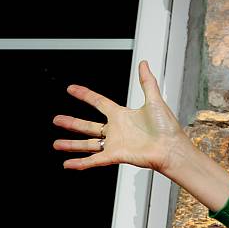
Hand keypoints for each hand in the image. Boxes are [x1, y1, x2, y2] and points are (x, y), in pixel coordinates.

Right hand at [53, 60, 189, 174]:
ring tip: (56, 144)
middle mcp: (116, 130)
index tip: (71, 88)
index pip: (99, 103)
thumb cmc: (167, 128)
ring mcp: (115, 144)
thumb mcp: (154, 101)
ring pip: (88, 144)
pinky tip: (68, 164)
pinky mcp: (116, 156)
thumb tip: (144, 63)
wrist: (172, 149)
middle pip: (88, 125)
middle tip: (56, 120)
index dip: (85, 95)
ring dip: (71, 144)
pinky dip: (81, 163)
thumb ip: (147, 82)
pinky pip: (95, 159)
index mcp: (122, 115)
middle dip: (72, 123)